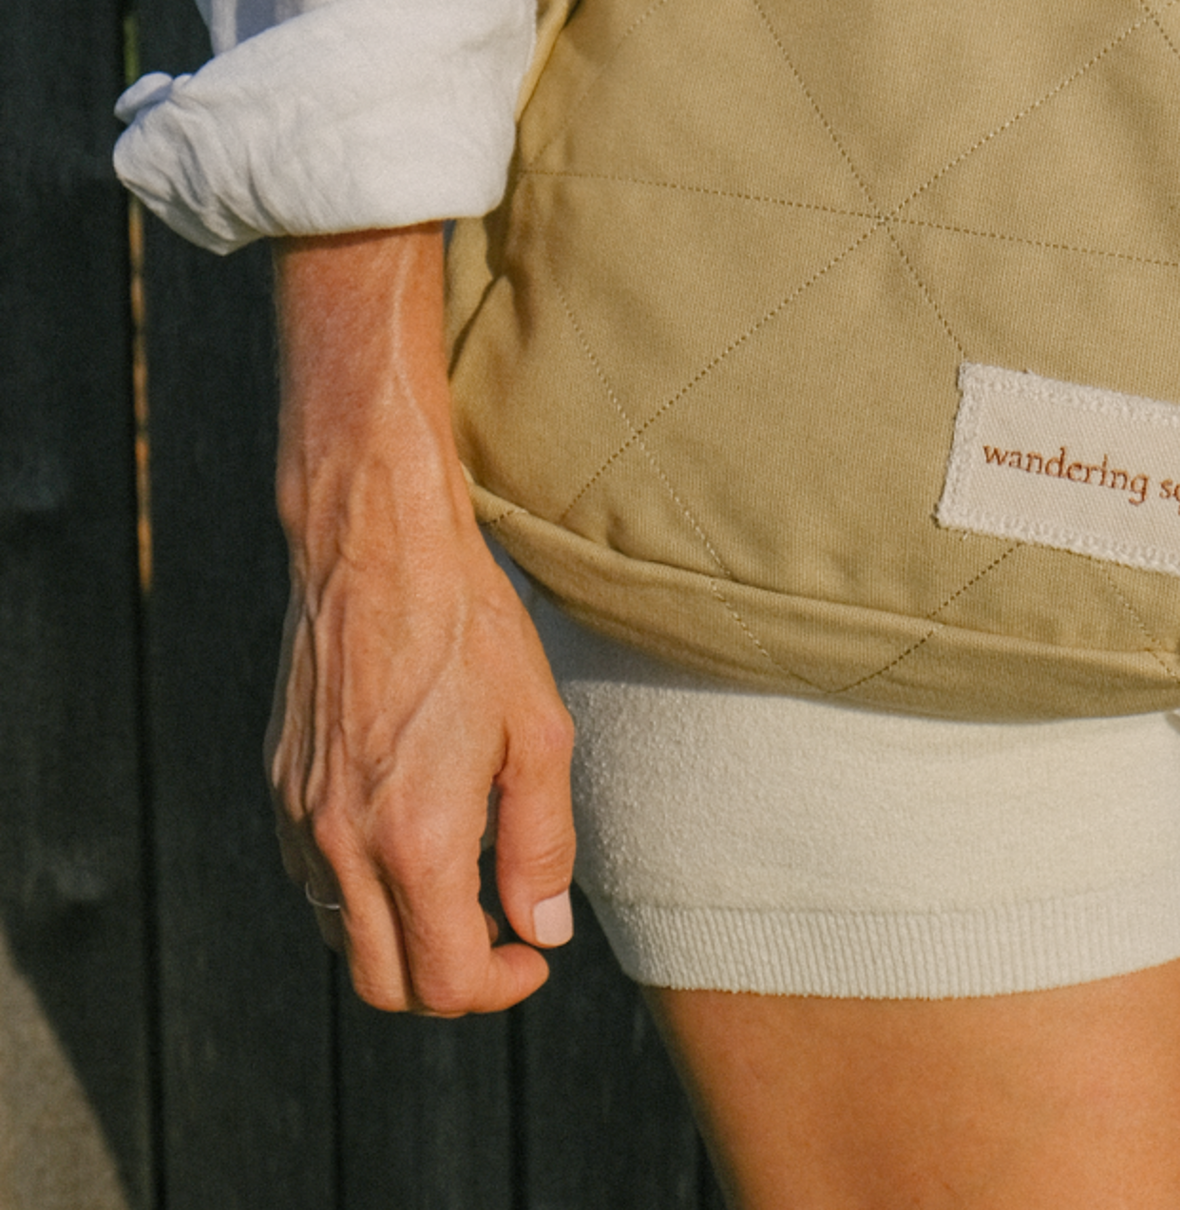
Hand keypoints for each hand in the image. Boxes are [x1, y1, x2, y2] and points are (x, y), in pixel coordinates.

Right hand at [267, 225, 576, 1014]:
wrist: (376, 550)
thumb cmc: (468, 631)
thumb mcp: (538, 732)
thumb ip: (541, 843)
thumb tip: (541, 930)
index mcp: (412, 838)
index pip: (444, 979)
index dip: (499, 987)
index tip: (533, 955)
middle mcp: (340, 843)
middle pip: (383, 984)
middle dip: (449, 982)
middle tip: (503, 940)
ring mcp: (300, 818)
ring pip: (342, 937)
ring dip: (403, 938)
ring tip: (466, 887)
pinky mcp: (280, 787)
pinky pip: (315, 881)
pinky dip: (363, 893)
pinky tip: (412, 842)